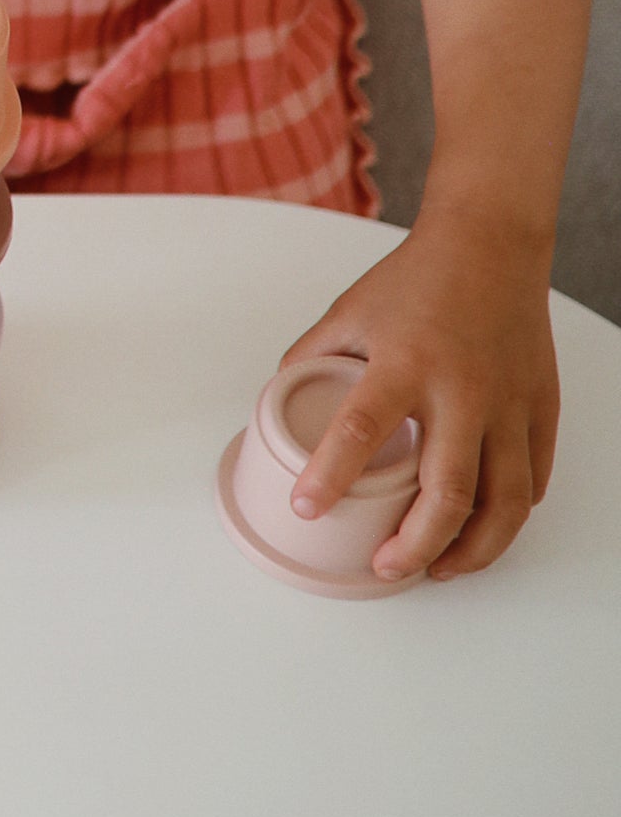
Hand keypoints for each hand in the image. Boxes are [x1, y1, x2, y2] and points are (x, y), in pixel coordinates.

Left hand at [280, 202, 559, 578]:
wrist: (490, 248)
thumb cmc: (415, 280)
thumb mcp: (347, 313)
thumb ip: (311, 360)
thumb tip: (276, 403)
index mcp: (404, 363)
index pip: (359, 430)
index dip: (329, 476)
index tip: (307, 508)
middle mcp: (462, 392)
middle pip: (446, 492)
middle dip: (414, 543)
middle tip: (385, 566)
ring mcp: (509, 406)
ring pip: (503, 504)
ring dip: (471, 549)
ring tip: (438, 568)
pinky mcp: (541, 412)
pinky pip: (531, 480)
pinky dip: (509, 515)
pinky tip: (482, 528)